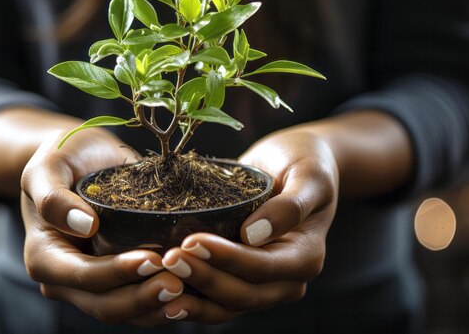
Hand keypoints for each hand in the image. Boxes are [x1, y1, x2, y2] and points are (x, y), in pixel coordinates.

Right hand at [20, 129, 183, 326]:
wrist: (80, 158)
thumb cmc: (62, 158)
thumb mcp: (47, 166)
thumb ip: (53, 196)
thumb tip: (84, 225)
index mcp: (44, 257)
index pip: (83, 276)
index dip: (117, 273)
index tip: (152, 259)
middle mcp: (66, 280)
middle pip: (106, 305)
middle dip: (143, 298)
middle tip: (179, 283)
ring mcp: (93, 285)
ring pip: (127, 312)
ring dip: (158, 306)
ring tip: (189, 292)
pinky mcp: (118, 279)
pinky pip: (140, 302)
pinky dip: (163, 302)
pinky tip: (191, 293)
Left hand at [158, 130, 338, 322]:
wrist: (295, 162)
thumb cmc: (306, 162)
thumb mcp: (309, 174)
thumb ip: (291, 205)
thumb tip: (255, 235)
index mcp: (305, 257)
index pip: (262, 267)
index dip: (227, 258)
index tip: (192, 240)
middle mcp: (286, 279)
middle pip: (241, 293)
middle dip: (203, 278)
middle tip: (168, 258)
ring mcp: (262, 283)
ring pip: (225, 305)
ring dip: (192, 295)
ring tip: (159, 278)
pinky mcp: (240, 278)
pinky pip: (215, 299)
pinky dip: (191, 297)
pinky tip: (162, 288)